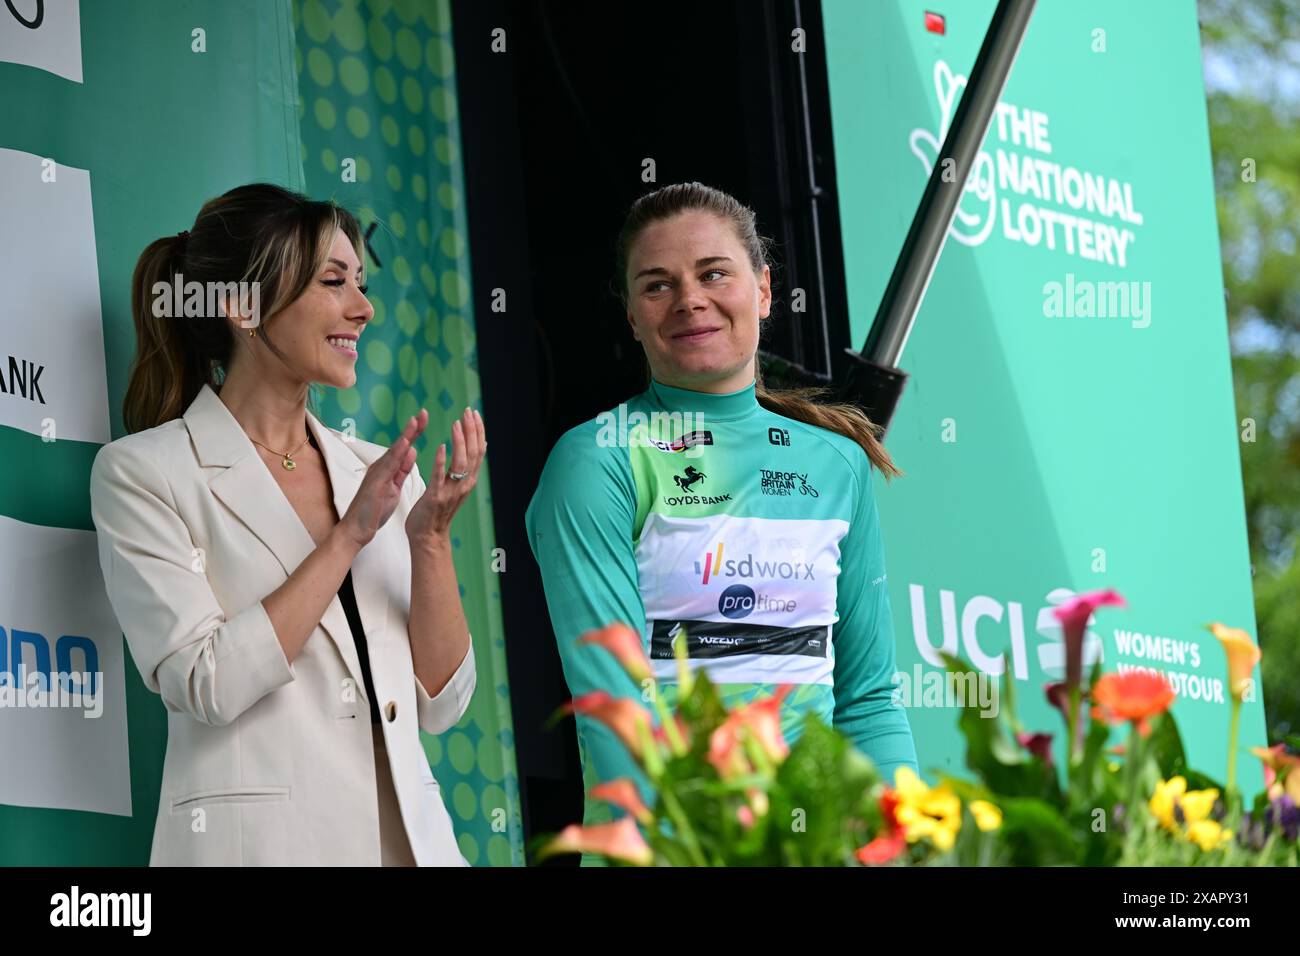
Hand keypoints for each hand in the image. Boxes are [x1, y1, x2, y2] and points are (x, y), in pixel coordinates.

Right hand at [339, 410, 427, 549]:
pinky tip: (405, 445)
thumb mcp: (394, 487)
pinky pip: (388, 467)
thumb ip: (402, 470)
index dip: (415, 432)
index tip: (425, 418)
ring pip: (394, 451)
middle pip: (400, 444)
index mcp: (388, 468)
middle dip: (412, 428)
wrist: (356, 529)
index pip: (404, 447)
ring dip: (405, 435)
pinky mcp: (375, 483)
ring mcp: (377, 474)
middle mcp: (382, 467)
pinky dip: (397, 454)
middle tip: (424, 412)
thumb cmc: (374, 510)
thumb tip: (412, 451)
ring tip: (416, 420)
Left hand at [406, 406, 485, 547]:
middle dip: (472, 431)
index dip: (478, 431)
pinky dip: (441, 460)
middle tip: (467, 412)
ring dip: (460, 441)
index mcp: (468, 480)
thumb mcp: (457, 486)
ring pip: (461, 463)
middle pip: (473, 453)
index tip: (474, 413)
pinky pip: (440, 476)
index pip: (479, 451)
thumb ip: (467, 467)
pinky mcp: (436, 496)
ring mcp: (451, 491)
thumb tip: (481, 446)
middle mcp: (464, 484)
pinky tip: (441, 446)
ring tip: (456, 424)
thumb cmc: (438, 510)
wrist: (428, 536)